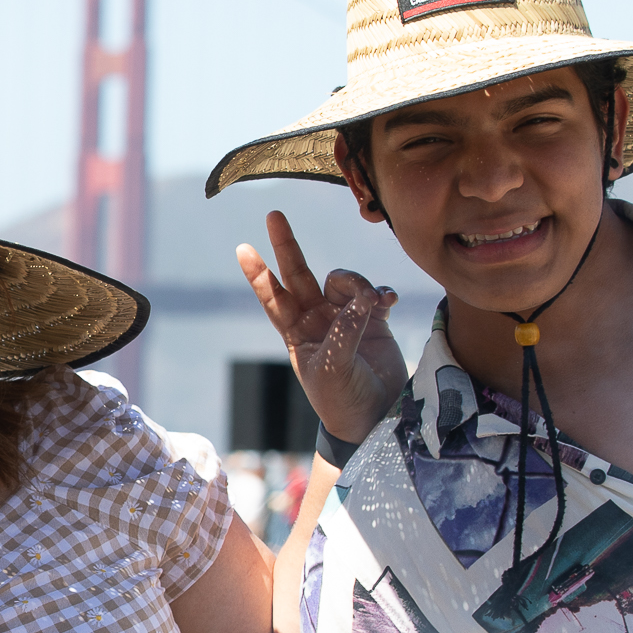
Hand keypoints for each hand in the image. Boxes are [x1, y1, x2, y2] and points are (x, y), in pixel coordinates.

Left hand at [236, 211, 402, 444]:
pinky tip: (389, 302)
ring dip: (358, 285)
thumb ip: (345, 331)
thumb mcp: (333, 369)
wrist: (375, 417)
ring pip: (344, 281)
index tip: (243, 248)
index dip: (259, 273)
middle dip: (287, 245)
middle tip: (273, 215)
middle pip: (299, 274)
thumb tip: (364, 298)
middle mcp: (316, 319)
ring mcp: (344, 317)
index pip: (273, 297)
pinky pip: (374, 293)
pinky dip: (381, 293)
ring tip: (373, 304)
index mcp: (296, 333)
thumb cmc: (342, 399)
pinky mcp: (374, 320)